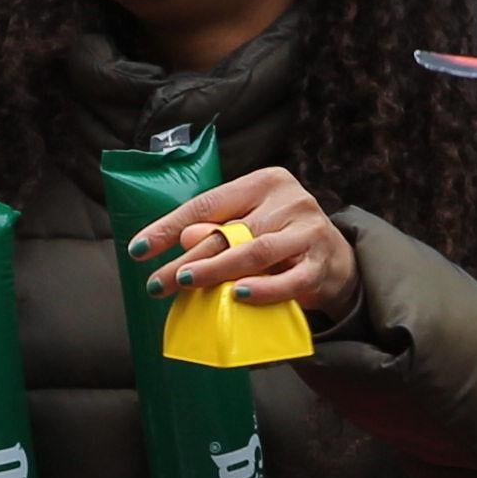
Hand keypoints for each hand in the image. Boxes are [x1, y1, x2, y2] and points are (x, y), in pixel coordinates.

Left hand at [132, 167, 358, 325]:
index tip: (138, 249)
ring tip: (186, 282)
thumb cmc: (281, 241)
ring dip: (217, 269)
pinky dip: (264, 290)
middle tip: (157, 283)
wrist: (338, 263)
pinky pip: (289, 280)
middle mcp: (289, 199)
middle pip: (228, 230)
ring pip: (255, 250)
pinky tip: (239, 295)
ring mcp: (308, 231)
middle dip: (187, 258)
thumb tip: (185, 240)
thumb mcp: (250, 227)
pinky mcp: (322, 264)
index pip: (208, 203)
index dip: (169, 226)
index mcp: (265, 182)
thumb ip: (219, 230)